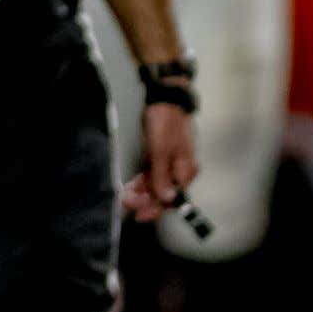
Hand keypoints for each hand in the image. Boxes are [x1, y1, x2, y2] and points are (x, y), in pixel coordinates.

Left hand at [121, 103, 200, 219]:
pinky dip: (143, 181)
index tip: (139, 215)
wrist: (166, 97)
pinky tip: (132, 187)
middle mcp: (181, 170)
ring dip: (142, 192)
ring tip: (126, 196)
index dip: (155, 209)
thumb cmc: (166, 122)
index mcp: (186, 171)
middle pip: (164, 194)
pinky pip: (153, 175)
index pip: (172, 199)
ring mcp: (172, 163)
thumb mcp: (161, 150)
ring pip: (157, 185)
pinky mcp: (162, 156)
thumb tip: (166, 200)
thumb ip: (162, 176)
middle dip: (145, 201)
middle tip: (126, 202)